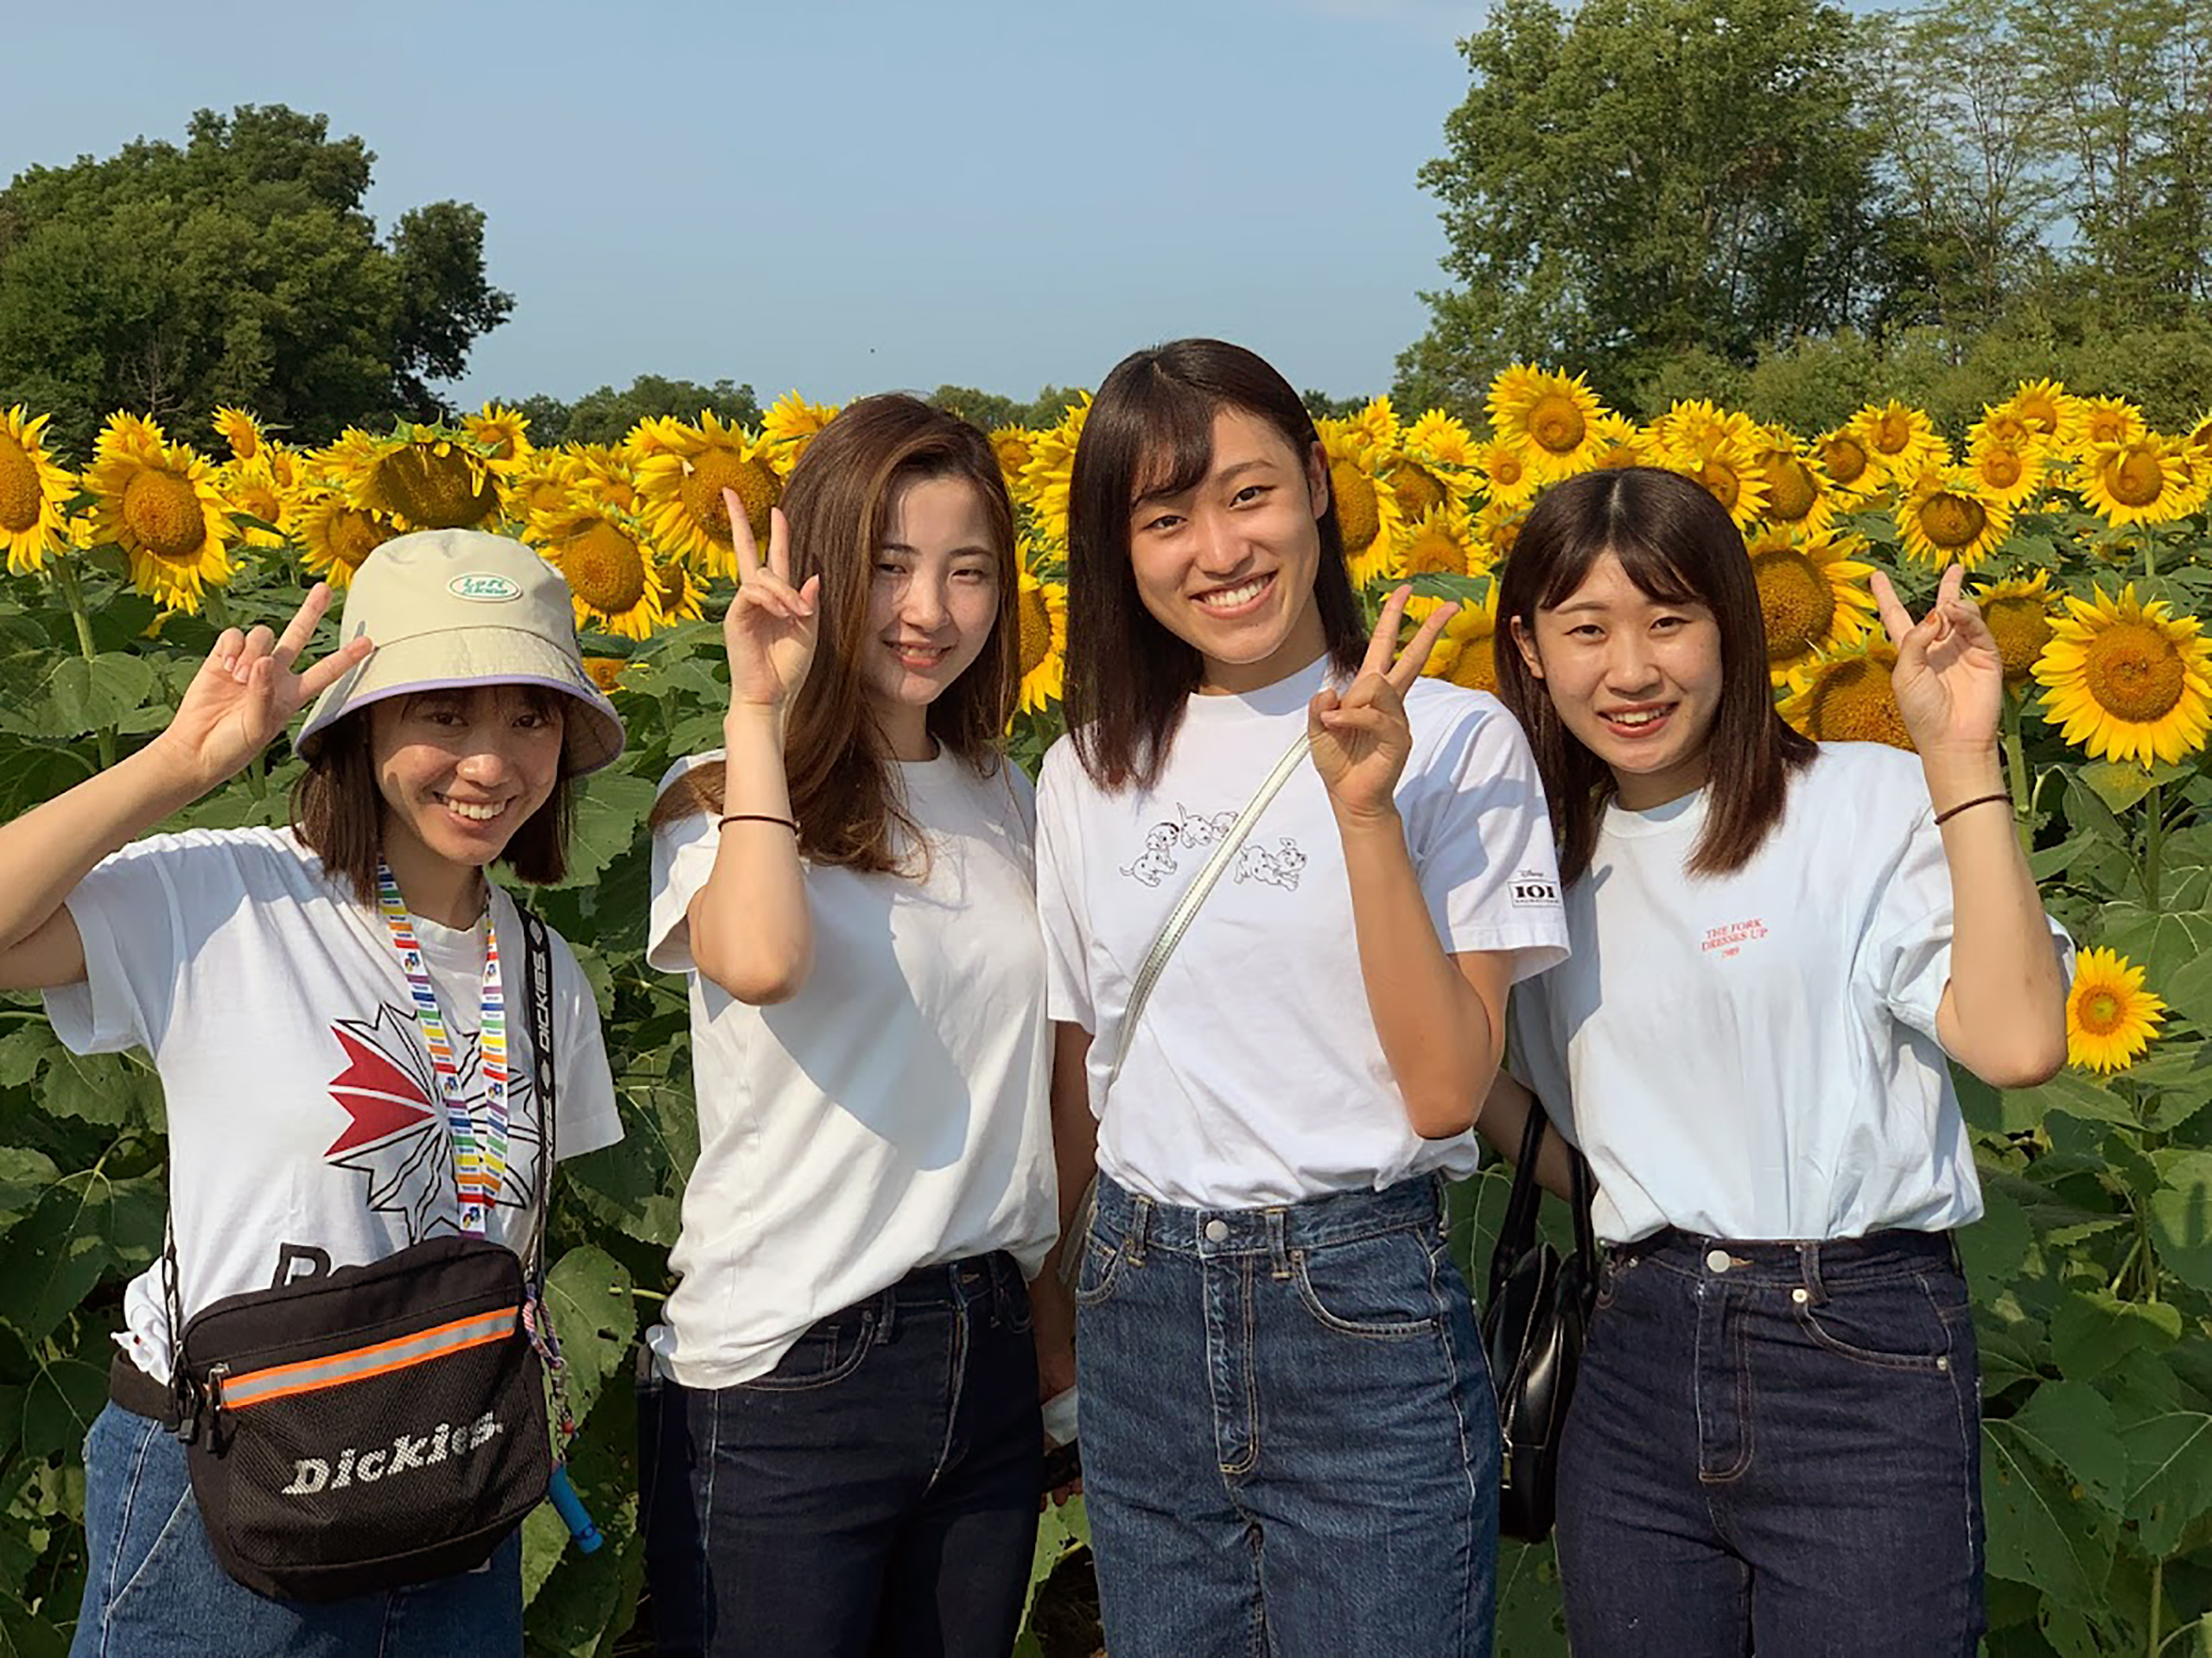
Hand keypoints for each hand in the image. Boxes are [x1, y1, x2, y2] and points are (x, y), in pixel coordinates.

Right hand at [151, 584, 372, 791]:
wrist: (196, 749)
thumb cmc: (234, 747)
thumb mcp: (258, 729)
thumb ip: (264, 696)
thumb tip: (265, 661)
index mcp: (293, 694)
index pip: (326, 671)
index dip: (347, 657)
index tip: (370, 643)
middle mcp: (275, 674)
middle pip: (298, 634)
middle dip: (311, 610)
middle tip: (325, 588)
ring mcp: (248, 663)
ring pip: (263, 634)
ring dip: (253, 651)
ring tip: (241, 678)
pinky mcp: (221, 658)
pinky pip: (233, 635)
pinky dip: (231, 647)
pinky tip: (225, 666)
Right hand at [720, 487, 819, 716]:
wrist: (772, 697)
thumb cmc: (789, 668)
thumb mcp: (808, 632)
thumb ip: (809, 603)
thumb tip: (813, 575)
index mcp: (775, 599)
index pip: (774, 559)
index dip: (777, 534)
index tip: (776, 509)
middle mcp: (756, 598)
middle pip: (746, 551)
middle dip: (741, 521)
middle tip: (731, 492)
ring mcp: (743, 606)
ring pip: (760, 576)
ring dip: (783, 591)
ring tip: (799, 614)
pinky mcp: (735, 617)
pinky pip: (752, 593)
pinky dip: (772, 599)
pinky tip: (786, 613)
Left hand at [1308, 586, 1455, 820]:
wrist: (1349, 797)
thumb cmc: (1339, 762)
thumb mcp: (1318, 730)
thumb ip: (1320, 709)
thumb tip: (1331, 692)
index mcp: (1370, 692)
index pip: (1385, 648)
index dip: (1392, 618)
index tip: (1405, 592)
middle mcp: (1388, 701)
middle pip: (1412, 657)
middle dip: (1430, 630)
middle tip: (1450, 605)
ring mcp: (1396, 718)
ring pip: (1378, 685)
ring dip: (1350, 702)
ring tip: (1335, 723)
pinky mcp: (1398, 738)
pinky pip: (1373, 715)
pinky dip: (1350, 719)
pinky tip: (1336, 726)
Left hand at [1870, 565, 2003, 758]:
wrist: (1953, 739)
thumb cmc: (1922, 712)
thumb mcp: (1905, 675)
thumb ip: (1913, 641)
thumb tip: (1935, 612)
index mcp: (1910, 652)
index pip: (1896, 617)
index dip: (1886, 596)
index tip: (1877, 576)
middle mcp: (1937, 647)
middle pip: (1939, 610)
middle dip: (1948, 589)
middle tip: (1954, 567)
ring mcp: (1962, 650)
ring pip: (1960, 615)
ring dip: (1953, 604)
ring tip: (1948, 608)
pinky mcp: (1985, 655)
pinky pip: (1976, 627)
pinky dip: (1967, 616)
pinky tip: (1957, 612)